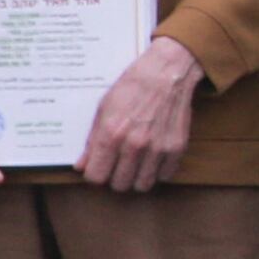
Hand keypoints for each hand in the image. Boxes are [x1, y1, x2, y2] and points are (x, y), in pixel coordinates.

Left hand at [76, 33, 208, 192]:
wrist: (166, 73)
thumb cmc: (132, 87)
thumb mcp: (103, 109)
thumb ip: (92, 141)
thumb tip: (82, 166)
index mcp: (111, 134)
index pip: (95, 176)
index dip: (95, 173)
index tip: (99, 166)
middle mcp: (134, 145)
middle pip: (119, 184)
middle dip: (115, 177)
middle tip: (117, 165)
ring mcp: (157, 149)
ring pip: (142, 185)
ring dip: (136, 178)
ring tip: (136, 164)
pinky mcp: (176, 148)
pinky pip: (164, 176)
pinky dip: (158, 171)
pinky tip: (153, 158)